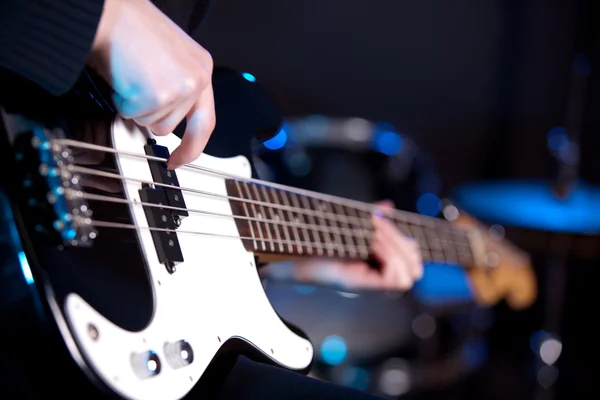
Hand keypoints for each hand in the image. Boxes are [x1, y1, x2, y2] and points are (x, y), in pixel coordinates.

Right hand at [88, 0, 214, 168]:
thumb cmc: (130, 26)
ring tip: (130, 75)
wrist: (110, 13)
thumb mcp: (167, 56)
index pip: (205, 121)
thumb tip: (165, 115)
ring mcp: (180, 90)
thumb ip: (175, 84)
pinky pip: (132, 115)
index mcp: (201, 69)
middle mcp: (196, 81)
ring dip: (135, 107)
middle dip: (149, 117)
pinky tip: (123, 76)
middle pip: (171, 127)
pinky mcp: (159, 96)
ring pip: (151, 123)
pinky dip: (121, 101)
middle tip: (138, 96)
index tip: (180, 160)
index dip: (193, 146)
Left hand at [268, 201, 423, 290]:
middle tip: (379, 226)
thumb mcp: (348, 225)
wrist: (287, 253)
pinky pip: (394, 278)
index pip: (411, 263)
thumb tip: (388, 206)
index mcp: (372, 265)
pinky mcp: (358, 284)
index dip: (407, 245)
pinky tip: (372, 243)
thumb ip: (370, 219)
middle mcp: (373, 277)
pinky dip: (389, 256)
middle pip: (414, 269)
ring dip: (396, 248)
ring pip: (408, 275)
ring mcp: (367, 283)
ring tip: (375, 234)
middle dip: (403, 243)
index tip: (383, 220)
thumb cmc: (313, 240)